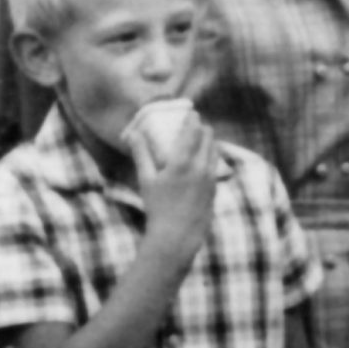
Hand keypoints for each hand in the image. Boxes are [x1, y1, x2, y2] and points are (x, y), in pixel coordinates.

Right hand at [132, 108, 216, 255]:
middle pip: (208, 137)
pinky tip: (204, 157)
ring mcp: (211, 178)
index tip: (190, 111)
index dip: (193, 119)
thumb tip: (132, 133)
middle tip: (195, 123)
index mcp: (183, 162)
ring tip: (200, 137)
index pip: (193, 131)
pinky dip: (211, 156)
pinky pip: (216, 165)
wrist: (177, 236)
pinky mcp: (215, 188)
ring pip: (215, 150)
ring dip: (209, 140)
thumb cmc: (158, 207)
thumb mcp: (146, 179)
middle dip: (202, 127)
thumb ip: (141, 153)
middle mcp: (201, 167)